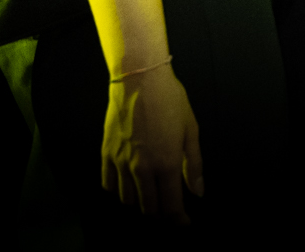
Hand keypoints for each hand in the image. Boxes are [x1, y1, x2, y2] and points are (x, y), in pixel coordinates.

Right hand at [100, 64, 202, 222]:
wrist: (139, 80)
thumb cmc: (171, 101)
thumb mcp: (191, 130)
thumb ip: (194, 165)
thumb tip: (198, 191)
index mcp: (166, 164)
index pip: (170, 206)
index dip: (178, 220)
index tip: (184, 223)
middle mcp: (141, 169)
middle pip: (147, 208)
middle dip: (160, 214)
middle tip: (170, 209)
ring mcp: (120, 163)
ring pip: (127, 200)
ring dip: (140, 203)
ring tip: (151, 195)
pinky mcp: (106, 155)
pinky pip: (108, 185)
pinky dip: (118, 191)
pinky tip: (129, 184)